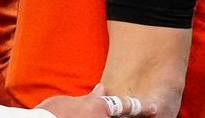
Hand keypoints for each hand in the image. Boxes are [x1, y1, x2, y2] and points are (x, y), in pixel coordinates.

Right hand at [36, 83, 156, 117]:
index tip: (154, 108)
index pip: (125, 106)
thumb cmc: (50, 113)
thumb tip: (102, 88)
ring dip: (112, 117)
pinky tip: (94, 116)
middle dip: (132, 113)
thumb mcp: (71, 101)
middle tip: (146, 110)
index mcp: (99, 108)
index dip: (142, 107)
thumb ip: (91, 97)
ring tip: (125, 111)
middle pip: (120, 116)